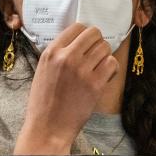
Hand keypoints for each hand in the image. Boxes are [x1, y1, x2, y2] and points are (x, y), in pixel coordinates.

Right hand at [14, 23, 118, 154]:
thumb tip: (77, 43)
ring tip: (98, 68)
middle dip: (97, 43)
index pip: (77, 27)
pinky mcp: (95, 84)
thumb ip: (58, 55)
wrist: (47, 128)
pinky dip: (111, 69)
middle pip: (94, 33)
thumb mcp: (43, 71)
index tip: (86, 44)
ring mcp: (82, 70)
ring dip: (105, 56)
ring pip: (105, 47)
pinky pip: (112, 64)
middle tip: (95, 55)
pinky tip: (104, 76)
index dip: (85, 35)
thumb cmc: (44, 103)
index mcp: (52, 52)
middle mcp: (67, 57)